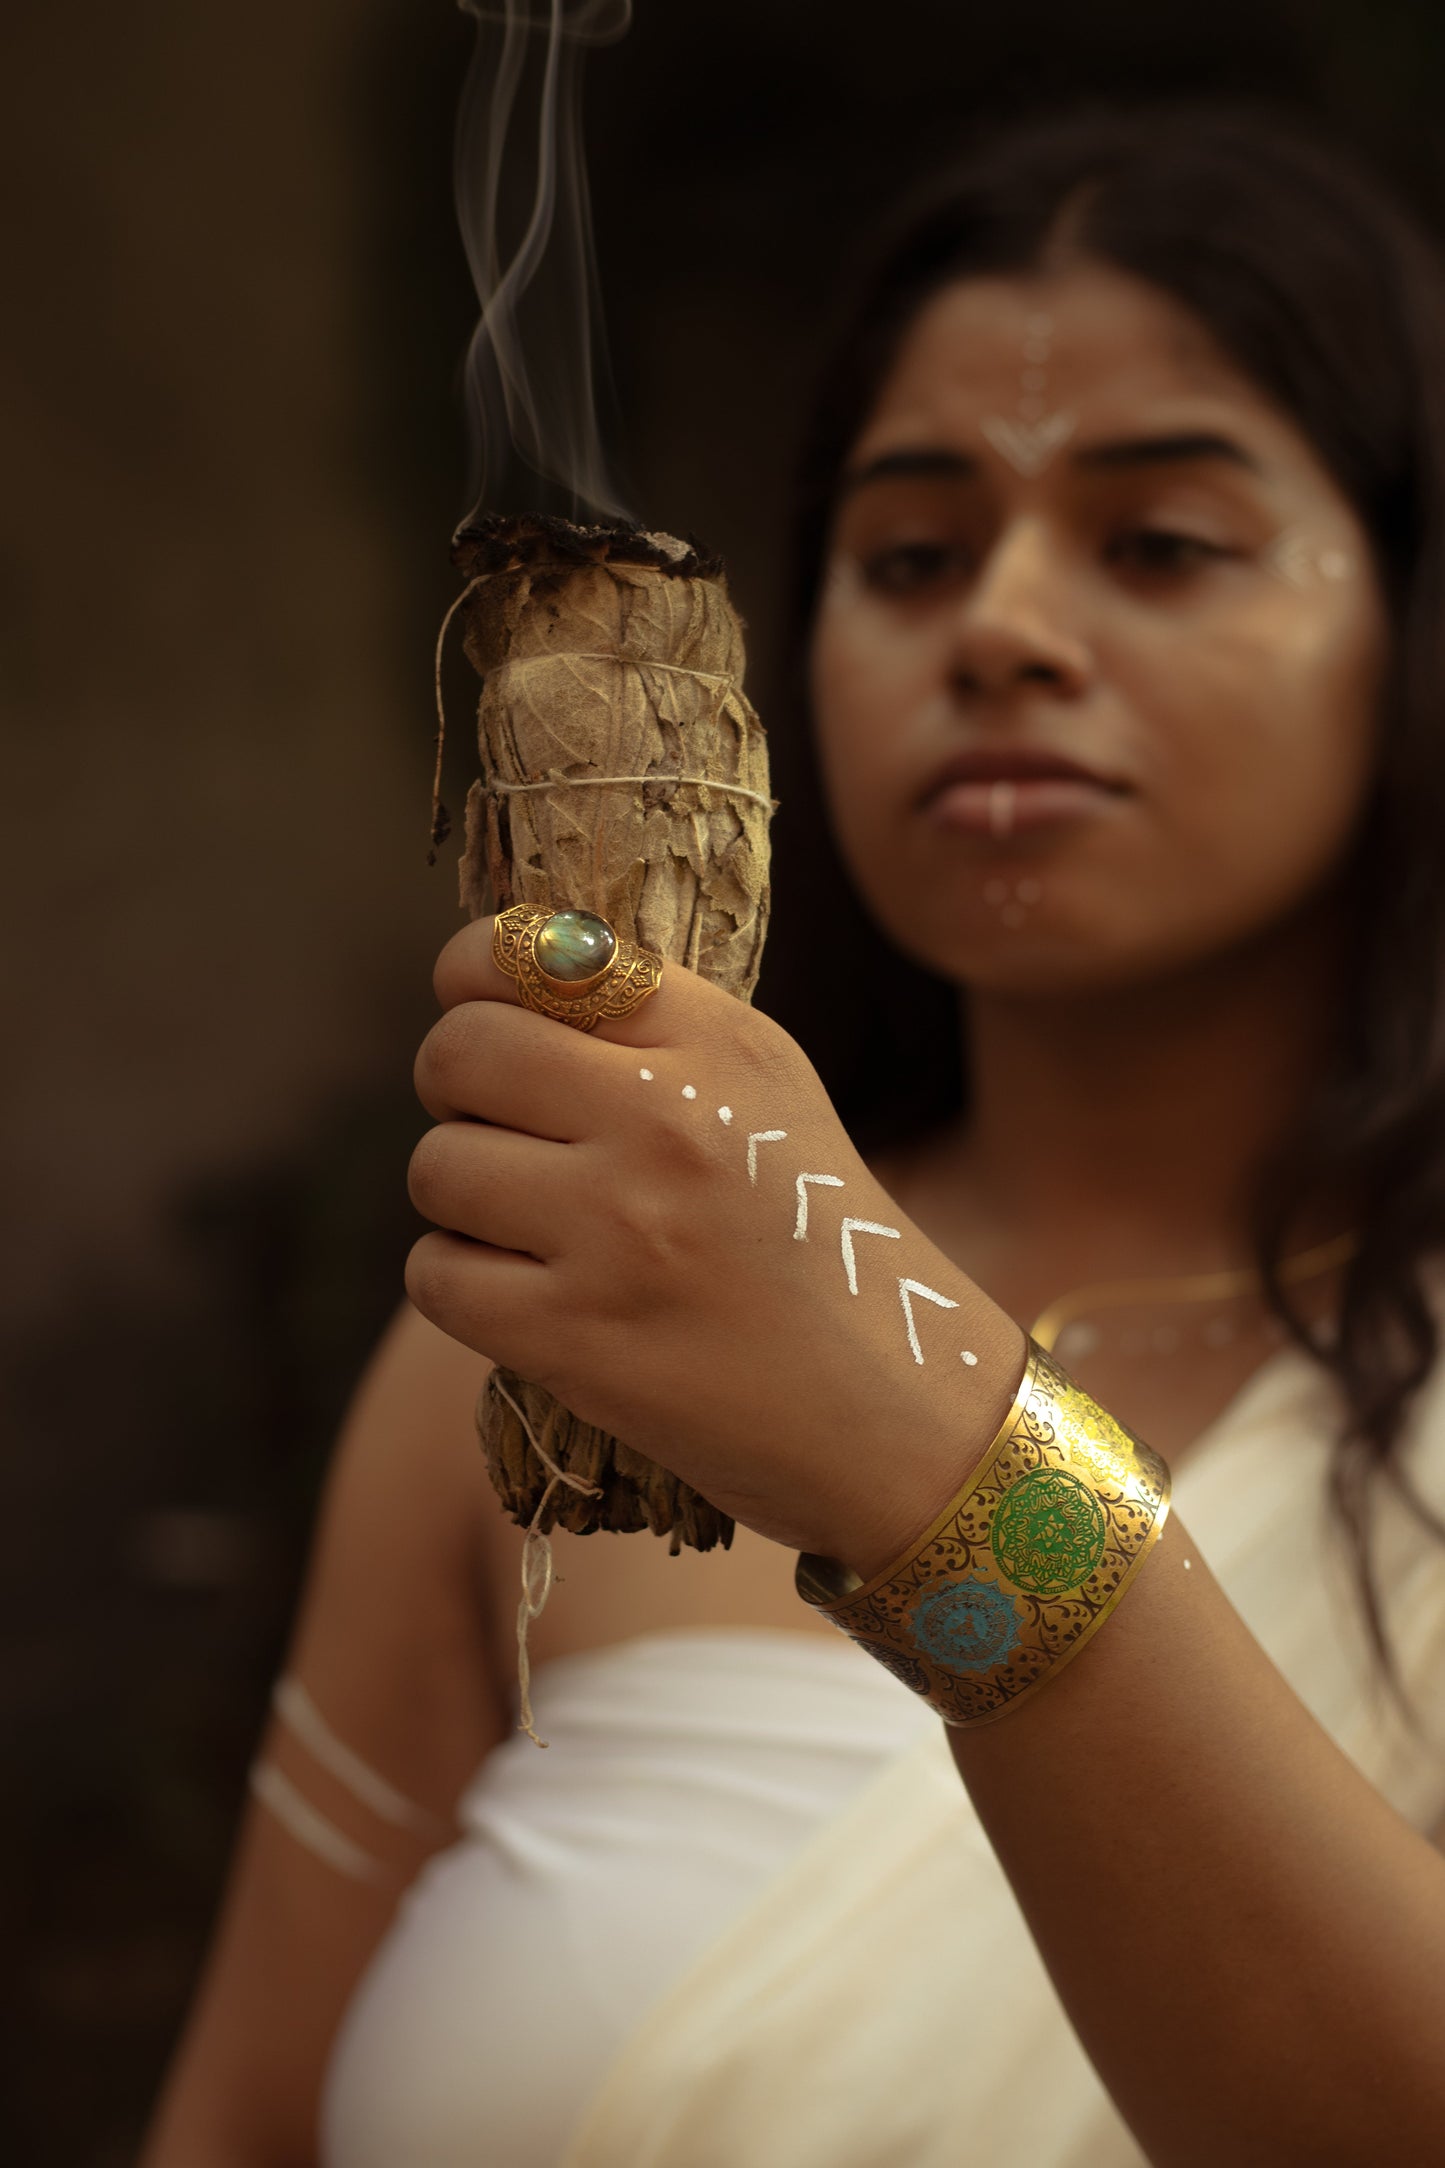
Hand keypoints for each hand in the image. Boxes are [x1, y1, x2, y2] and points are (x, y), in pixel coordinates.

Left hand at [405, 917, 1023, 1573]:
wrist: (895, 1413)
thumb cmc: (816, 1249)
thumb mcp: (768, 1098)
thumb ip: (648, 1033)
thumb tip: (483, 989)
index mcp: (719, 1042)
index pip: (533, 953)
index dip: (474, 981)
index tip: (480, 1014)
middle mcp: (667, 1117)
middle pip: (457, 1053)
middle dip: (458, 1093)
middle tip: (504, 1136)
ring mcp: (616, 1228)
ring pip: (437, 1168)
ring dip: (465, 1205)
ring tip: (540, 1234)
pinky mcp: (572, 1334)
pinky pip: (435, 1275)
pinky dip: (468, 1292)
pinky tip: (538, 1303)